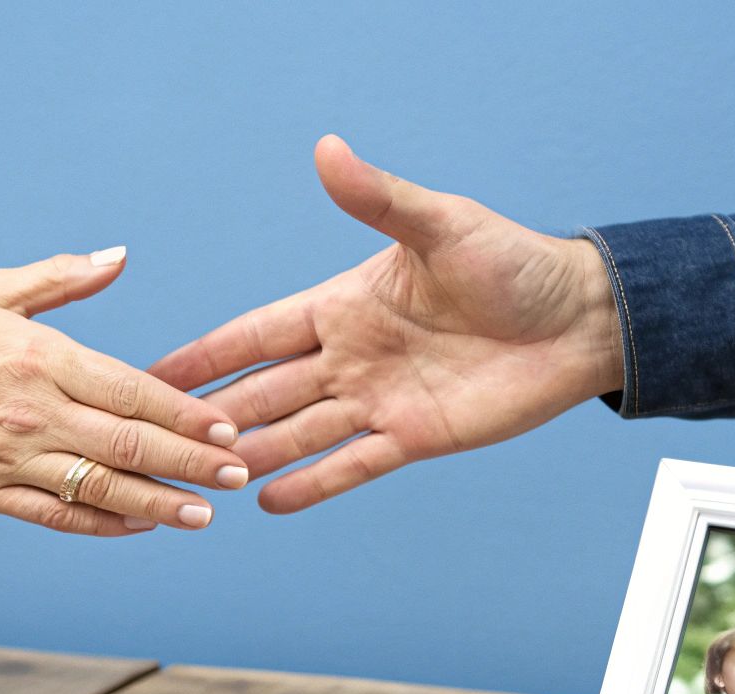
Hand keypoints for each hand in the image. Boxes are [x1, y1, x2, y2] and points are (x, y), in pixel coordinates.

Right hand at [149, 135, 623, 513]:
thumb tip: (327, 150)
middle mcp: (352, 356)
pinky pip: (351, 464)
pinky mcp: (414, 437)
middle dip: (215, 416)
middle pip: (265, 391)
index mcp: (345, 304)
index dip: (208, 353)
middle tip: (158, 440)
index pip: (258, 333)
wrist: (580, 322)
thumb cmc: (515, 265)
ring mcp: (379, 400)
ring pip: (298, 433)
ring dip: (252, 455)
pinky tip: (268, 501)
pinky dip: (312, 483)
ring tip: (201, 481)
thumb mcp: (441, 227)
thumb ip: (378, 200)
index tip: (154, 370)